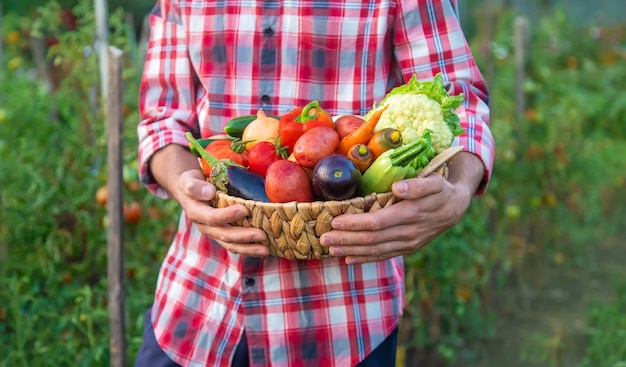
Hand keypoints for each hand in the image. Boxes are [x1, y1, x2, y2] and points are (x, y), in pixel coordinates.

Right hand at [172, 169, 268, 255]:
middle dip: (244, 236)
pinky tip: (265, 249)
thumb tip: (209, 192)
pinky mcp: (223, 235)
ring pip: (232, 245)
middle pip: (225, 235)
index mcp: (197, 213)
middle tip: (262, 234)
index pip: (212, 218)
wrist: (192, 191)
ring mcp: (215, 233)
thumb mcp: (188, 180)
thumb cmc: (192, 182)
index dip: (227, 215)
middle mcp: (205, 227)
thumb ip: (195, 186)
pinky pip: (236, 245)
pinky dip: (250, 249)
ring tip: (266, 249)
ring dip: (249, 248)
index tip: (244, 210)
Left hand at [319, 152, 483, 264]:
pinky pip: (384, 256)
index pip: (377, 222)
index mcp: (411, 214)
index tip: (335, 221)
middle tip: (323, 238)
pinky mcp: (407, 248)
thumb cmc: (440, 189)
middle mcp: (408, 233)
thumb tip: (397, 187)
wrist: (456, 207)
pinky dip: (365, 258)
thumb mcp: (434, 181)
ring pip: (375, 250)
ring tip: (330, 249)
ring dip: (351, 251)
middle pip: (372, 239)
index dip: (355, 224)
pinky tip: (348, 259)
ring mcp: (408, 244)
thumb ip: (417, 185)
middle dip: (346, 240)